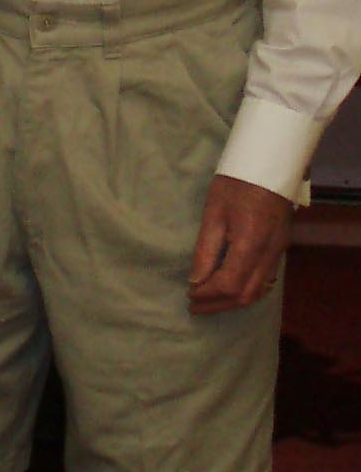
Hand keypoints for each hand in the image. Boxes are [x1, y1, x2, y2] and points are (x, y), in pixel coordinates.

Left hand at [188, 174, 293, 314]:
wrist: (269, 164)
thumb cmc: (235, 183)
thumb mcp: (213, 213)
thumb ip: (206, 250)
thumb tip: (196, 280)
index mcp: (250, 244)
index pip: (229, 284)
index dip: (208, 294)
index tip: (189, 295)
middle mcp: (269, 254)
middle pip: (246, 294)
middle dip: (219, 304)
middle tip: (195, 306)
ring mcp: (278, 252)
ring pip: (259, 291)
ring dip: (233, 300)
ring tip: (209, 301)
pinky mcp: (281, 247)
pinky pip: (265, 280)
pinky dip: (246, 290)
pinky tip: (230, 288)